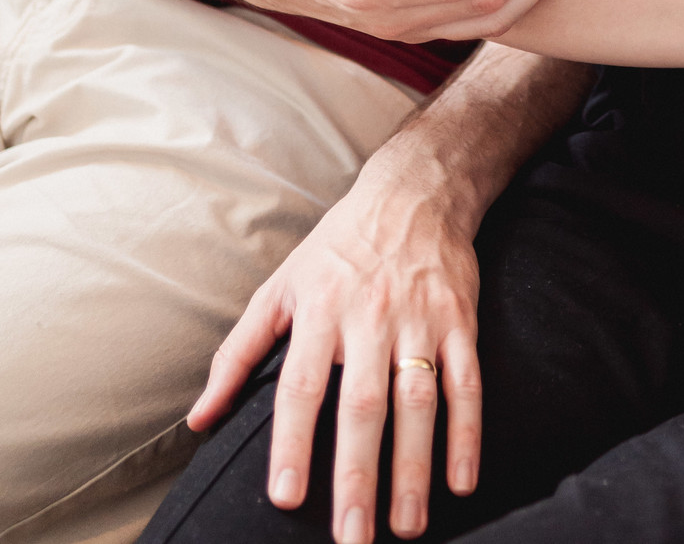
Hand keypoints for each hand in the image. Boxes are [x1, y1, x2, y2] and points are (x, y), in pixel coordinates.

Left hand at [189, 146, 480, 543]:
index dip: (293, 442)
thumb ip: (238, 353)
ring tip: (405, 526)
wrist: (415, 192)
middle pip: (363, 405)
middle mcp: (370, 316)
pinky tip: (460, 481)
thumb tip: (198, 418)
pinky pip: (467, 383)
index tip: (286, 497)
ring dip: (413, 468)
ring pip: (418, 402)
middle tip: (352, 537)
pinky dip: (467, 434)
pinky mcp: (460, 320)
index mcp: (319, 309)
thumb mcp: (280, 286)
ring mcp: (420, 319)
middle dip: (358, 476)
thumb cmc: (339, 246)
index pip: (303, 385)